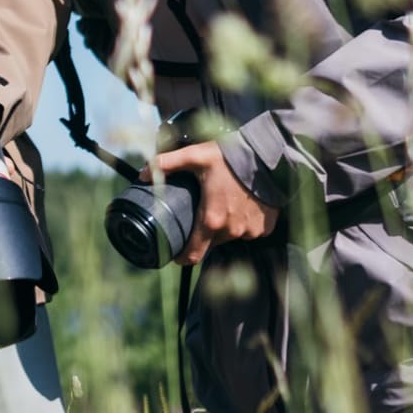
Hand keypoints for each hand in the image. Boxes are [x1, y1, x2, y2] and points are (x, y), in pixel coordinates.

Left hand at [168, 142, 280, 266]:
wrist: (268, 156)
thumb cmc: (231, 157)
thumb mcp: (195, 156)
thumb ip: (166, 164)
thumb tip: (143, 174)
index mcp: (211, 220)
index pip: (193, 255)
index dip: (182, 256)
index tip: (177, 253)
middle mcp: (232, 231)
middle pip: (211, 242)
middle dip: (204, 231)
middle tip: (202, 212)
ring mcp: (250, 230)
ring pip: (231, 235)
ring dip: (225, 226)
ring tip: (223, 204)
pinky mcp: (266, 226)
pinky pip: (250, 230)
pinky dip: (244, 221)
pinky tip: (242, 204)